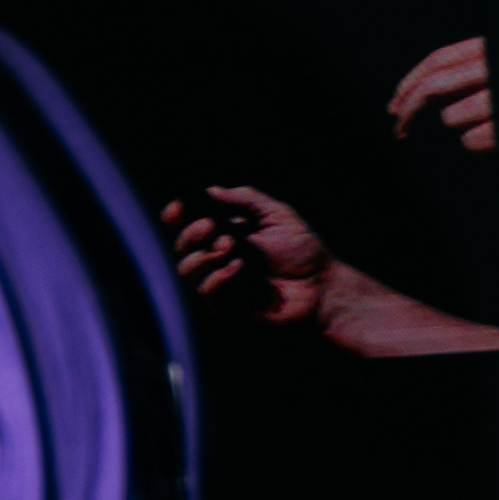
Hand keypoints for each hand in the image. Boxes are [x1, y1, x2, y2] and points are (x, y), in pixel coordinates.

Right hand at [165, 185, 333, 327]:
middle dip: (191, 233)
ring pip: (187, 270)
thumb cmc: (301, 251)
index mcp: (222, 234)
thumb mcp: (275, 214)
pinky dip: (218, 276)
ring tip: (231, 247)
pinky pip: (207, 292)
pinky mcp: (227, 308)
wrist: (322, 286)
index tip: (179, 208)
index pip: (185, 225)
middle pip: (180, 246)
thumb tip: (210, 191)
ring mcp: (219, 284)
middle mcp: (215, 259)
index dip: (176, 215)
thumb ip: (244, 199)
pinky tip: (238, 267)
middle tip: (212, 226)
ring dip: (204, 255)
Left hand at [388, 33, 497, 155]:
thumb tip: (405, 98)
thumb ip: (464, 73)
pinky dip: (476, 144)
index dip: (412, 81)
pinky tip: (493, 138)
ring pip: (449, 117)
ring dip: (457, 126)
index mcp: (492, 48)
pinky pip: (470, 141)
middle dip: (408, 110)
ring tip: (484, 125)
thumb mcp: (498, 73)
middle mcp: (497, 67)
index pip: (441, 59)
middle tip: (400, 128)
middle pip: (434, 87)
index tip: (396, 101)